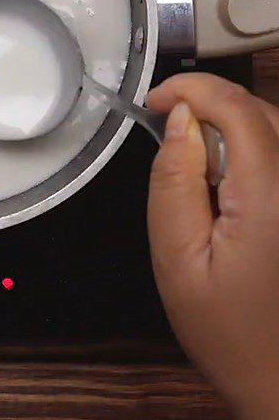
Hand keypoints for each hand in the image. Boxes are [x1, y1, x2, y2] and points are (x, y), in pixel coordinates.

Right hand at [147, 73, 278, 419]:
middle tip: (167, 131)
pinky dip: (254, 149)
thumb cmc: (227, 329)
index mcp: (271, 199)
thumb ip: (174, 181)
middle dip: (209, 105)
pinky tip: (232, 183)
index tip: (153, 103)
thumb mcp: (176, 257)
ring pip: (277, 128)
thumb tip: (180, 119)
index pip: (239, 109)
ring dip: (232, 126)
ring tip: (198, 163)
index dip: (192, 89)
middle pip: (262, 111)